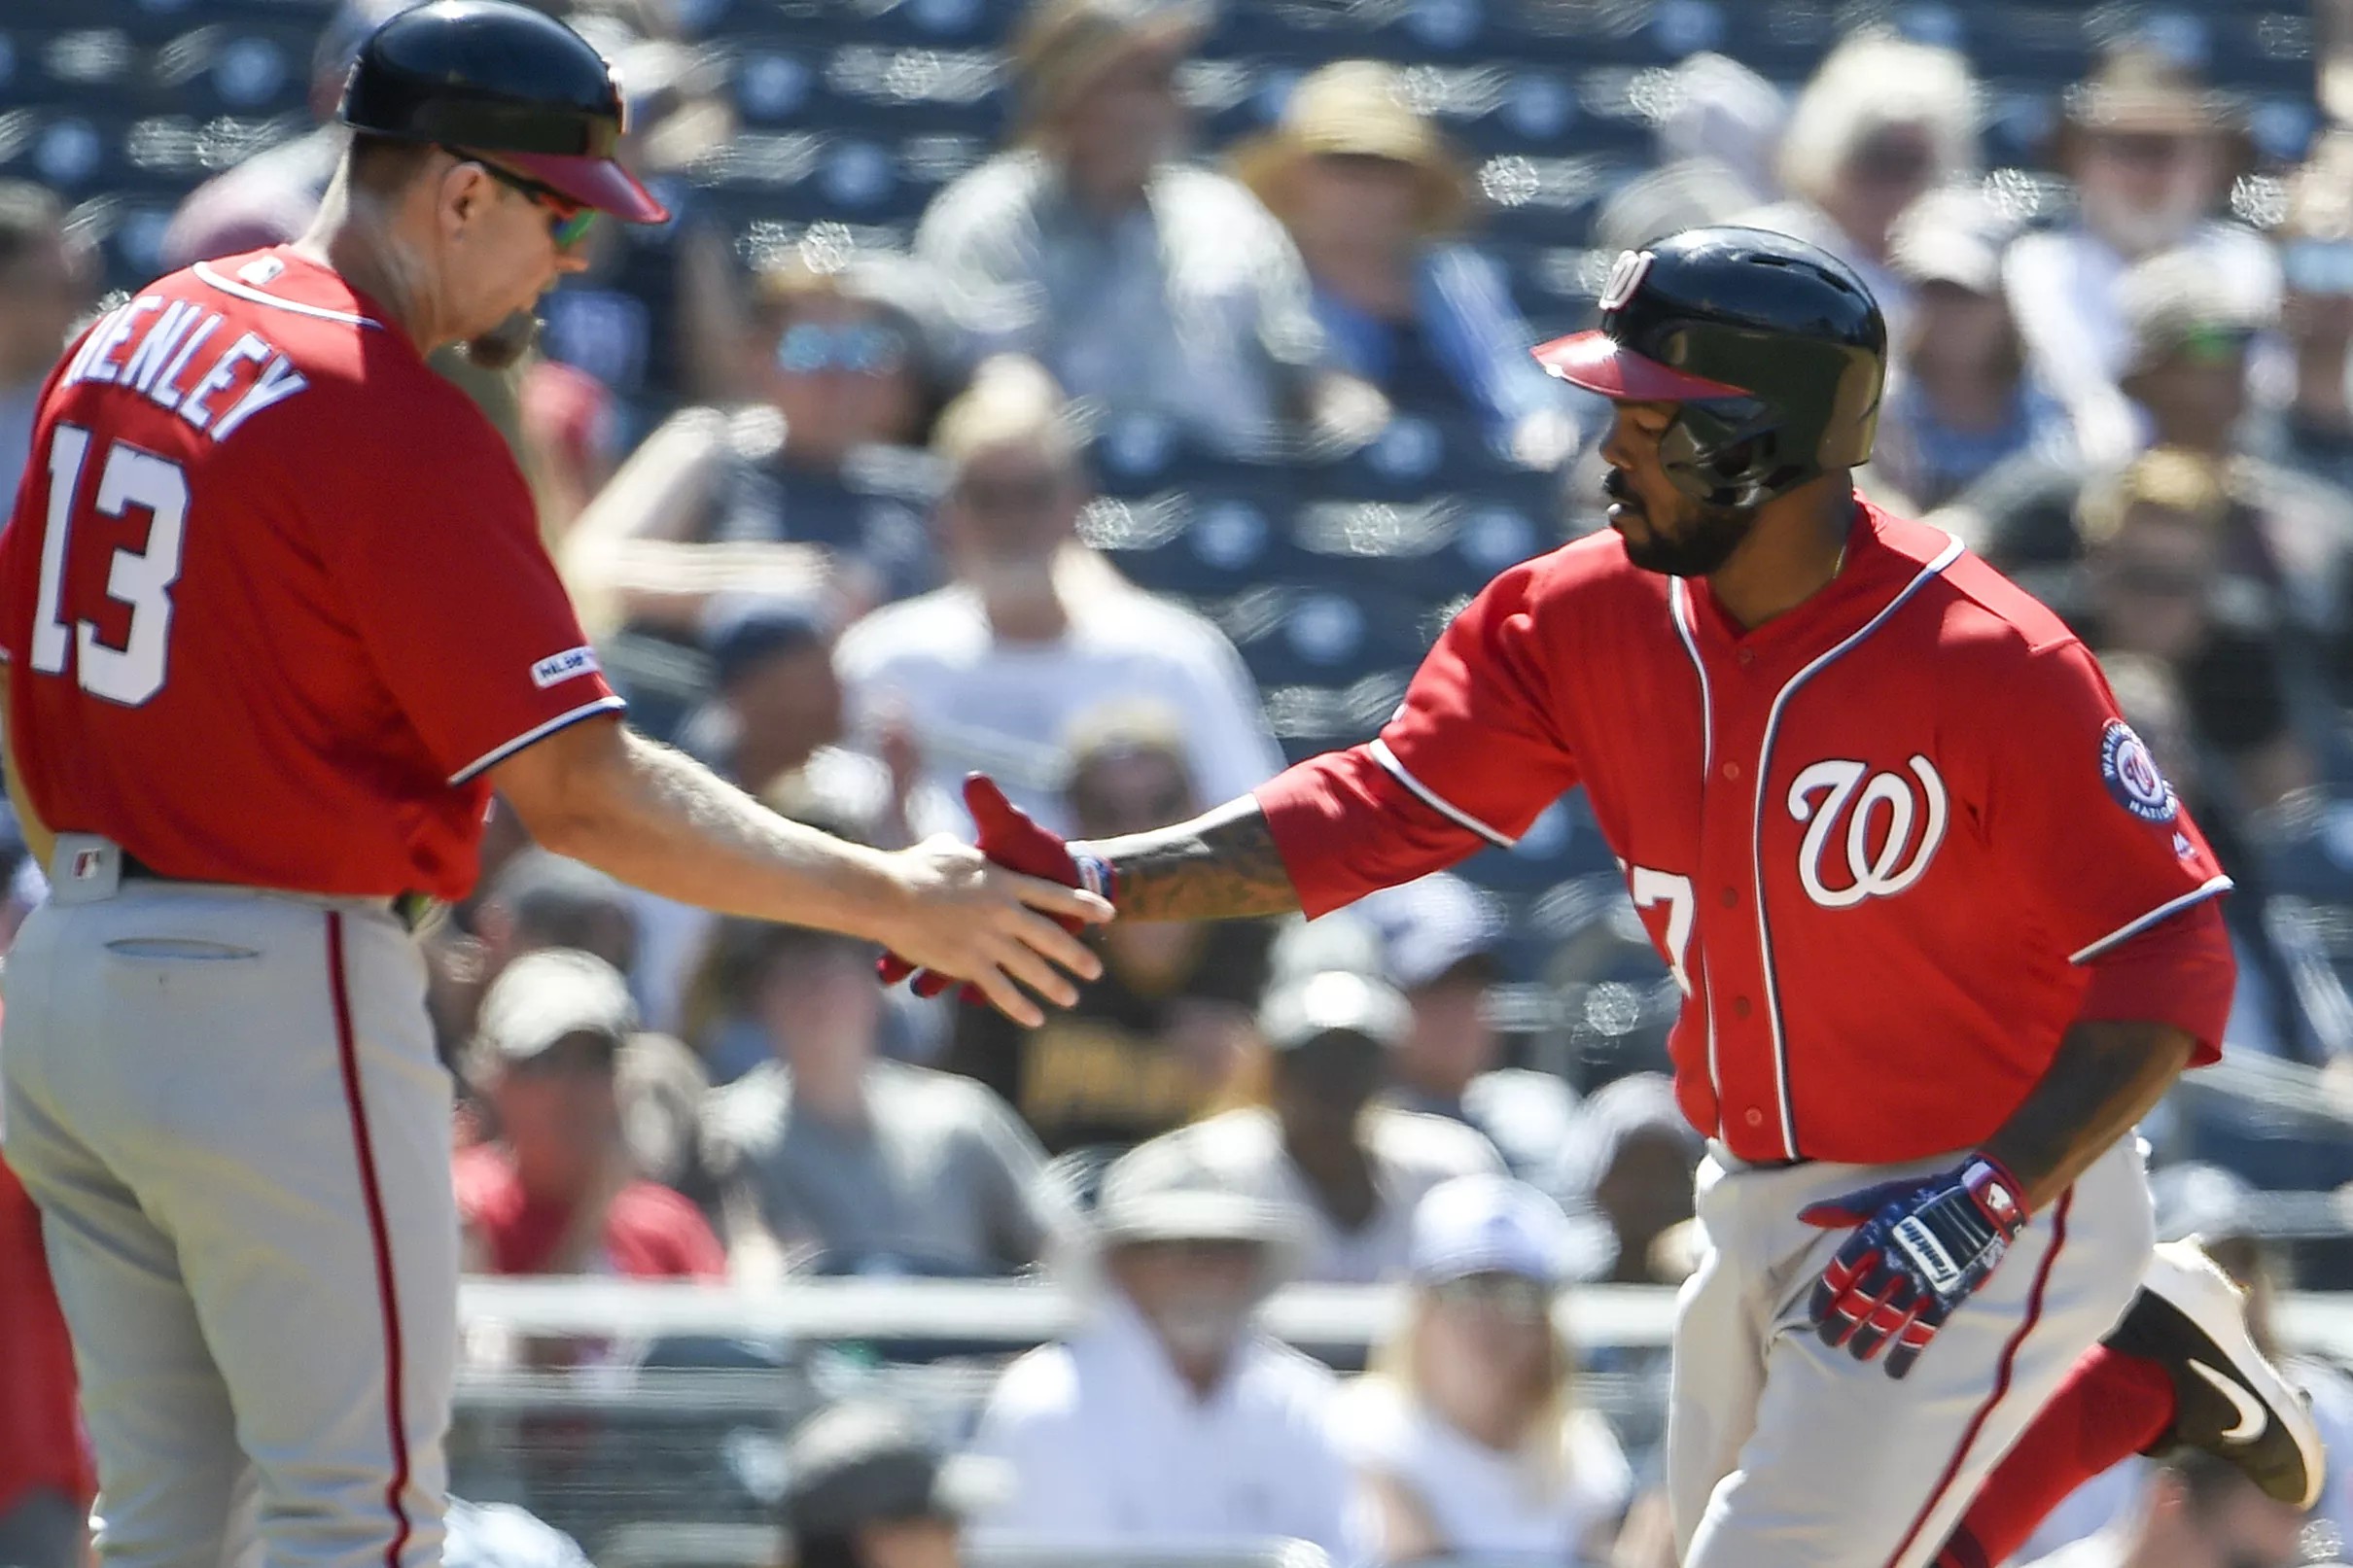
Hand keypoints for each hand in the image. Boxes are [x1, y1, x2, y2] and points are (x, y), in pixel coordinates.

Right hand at [879, 775, 1115, 1009]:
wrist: (889, 895)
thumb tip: (970, 853)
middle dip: (1077, 955)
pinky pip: (1001, 990)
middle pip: (1051, 937)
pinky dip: (1020, 1006)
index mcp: (1005, 882)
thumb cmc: (915, 867)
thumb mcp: (952, 849)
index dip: (1085, 905)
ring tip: (1072, 998)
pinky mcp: (968, 964)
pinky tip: (1035, 1018)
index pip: (1056, 895)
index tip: (1109, 914)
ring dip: (1055, 985)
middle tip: (1096, 971)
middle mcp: (1004, 912)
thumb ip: (972, 856)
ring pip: (1032, 968)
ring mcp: (989, 940)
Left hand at [1800, 1155, 2026, 1378]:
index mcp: (1874, 1237)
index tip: (1816, 1315)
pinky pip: (1922, 1333)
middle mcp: (1892, 1262)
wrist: (1981, 1204)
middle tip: (1829, 1341)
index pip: (1838, 1274)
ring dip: (1868, 1342)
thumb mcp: (1882, 1196)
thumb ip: (1844, 1210)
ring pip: (1885, 1321)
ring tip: (1857, 1355)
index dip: (1824, 1298)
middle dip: (1839, 1325)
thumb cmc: (1926, 1197)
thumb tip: (1803, 1216)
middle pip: (1857, 1302)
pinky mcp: (1946, 1298)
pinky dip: (1907, 1354)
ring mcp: (1920, 1282)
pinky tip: (1895, 1371)